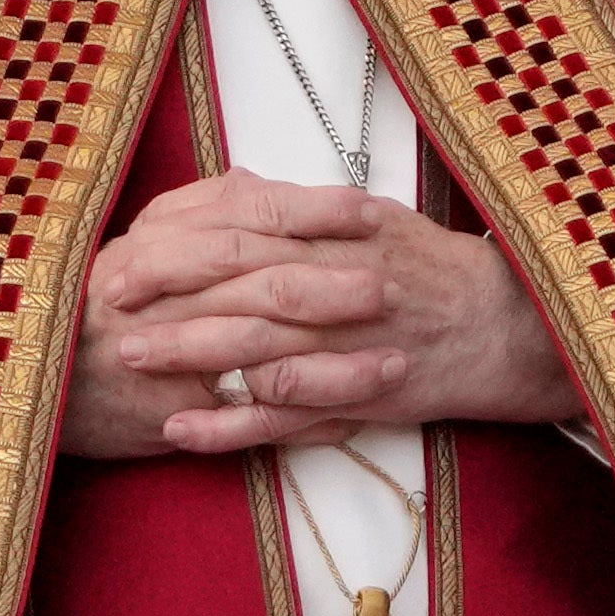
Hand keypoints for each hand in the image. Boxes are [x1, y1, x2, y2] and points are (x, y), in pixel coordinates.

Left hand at [65, 172, 580, 458]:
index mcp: (343, 236)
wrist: (504, 327)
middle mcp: (342, 287)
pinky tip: (180, 429)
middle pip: (244, 288)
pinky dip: (229, 426)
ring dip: (189, 354)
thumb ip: (304, 208)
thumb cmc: (432, 268)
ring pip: (256, 351)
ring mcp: (347, 348)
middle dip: (172, 294)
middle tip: (110, 299)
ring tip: (130, 357)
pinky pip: (283, 420)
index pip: (250, 232)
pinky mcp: (355, 401)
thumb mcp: (376, 216)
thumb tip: (239, 186)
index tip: (130, 246)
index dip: (184, 242)